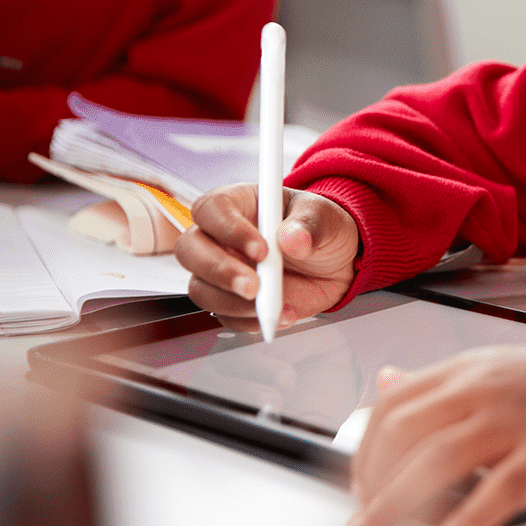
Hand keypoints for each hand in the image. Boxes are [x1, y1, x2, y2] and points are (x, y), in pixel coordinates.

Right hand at [175, 184, 359, 328]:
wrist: (336, 263)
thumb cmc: (320, 229)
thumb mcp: (324, 216)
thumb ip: (309, 224)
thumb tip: (293, 240)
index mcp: (237, 204)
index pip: (211, 209)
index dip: (228, 229)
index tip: (261, 250)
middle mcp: (220, 237)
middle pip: (189, 250)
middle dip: (219, 271)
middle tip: (254, 286)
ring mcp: (221, 271)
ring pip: (200, 289)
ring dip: (232, 303)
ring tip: (272, 306)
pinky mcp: (231, 300)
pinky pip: (225, 316)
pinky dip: (249, 321)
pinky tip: (281, 316)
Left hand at [346, 338, 525, 525]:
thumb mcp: (497, 367)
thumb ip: (440, 383)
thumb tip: (386, 384)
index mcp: (468, 370)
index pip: (392, 406)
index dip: (364, 452)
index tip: (360, 487)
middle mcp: (485, 390)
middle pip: (405, 436)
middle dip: (371, 485)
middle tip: (363, 522)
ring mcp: (517, 421)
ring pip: (436, 463)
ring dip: (396, 507)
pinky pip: (495, 494)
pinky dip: (462, 524)